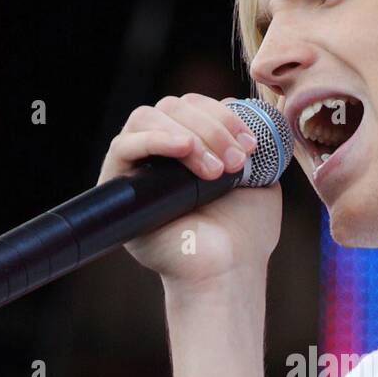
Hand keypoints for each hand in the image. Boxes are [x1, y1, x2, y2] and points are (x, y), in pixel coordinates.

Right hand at [102, 92, 281, 289]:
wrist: (227, 270)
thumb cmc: (244, 235)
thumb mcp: (259, 178)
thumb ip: (248, 143)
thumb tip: (240, 109)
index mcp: (191, 149)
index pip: (195, 106)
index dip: (223, 115)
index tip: (251, 144)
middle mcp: (161, 156)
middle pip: (173, 107)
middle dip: (212, 126)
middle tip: (236, 162)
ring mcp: (138, 168)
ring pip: (148, 117)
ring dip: (190, 134)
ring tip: (216, 170)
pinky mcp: (119, 186)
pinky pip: (123, 146)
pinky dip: (155, 139)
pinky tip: (184, 149)